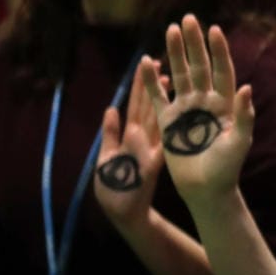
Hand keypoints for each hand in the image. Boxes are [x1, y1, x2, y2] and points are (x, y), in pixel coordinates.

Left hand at [92, 61, 162, 226]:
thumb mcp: (106, 161)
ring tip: (169, 74)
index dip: (140, 86)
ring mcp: (149, 150)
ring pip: (155, 118)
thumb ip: (109, 135)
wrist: (124, 215)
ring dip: (160, 97)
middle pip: (148, 106)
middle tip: (163, 59)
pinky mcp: (154, 163)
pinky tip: (169, 107)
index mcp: (130, 137)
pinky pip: (159, 139)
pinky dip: (162, 123)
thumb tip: (110, 109)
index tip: (146, 64)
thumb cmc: (114, 191)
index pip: (136, 106)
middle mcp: (142, 140)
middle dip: (153, 84)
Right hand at [147, 16, 255, 205]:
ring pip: (179, 75)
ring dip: (174, 53)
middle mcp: (205, 102)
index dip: (219, 51)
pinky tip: (145, 62)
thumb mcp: (240, 141)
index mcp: (225, 104)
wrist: (206, 189)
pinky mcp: (168, 121)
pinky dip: (151, 80)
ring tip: (170, 29)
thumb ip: (243, 115)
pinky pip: (157, 96)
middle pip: (199, 66)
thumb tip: (246, 87)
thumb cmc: (228, 167)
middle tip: (189, 18)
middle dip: (194, 43)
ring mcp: (186, 109)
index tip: (215, 30)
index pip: (222, 71)